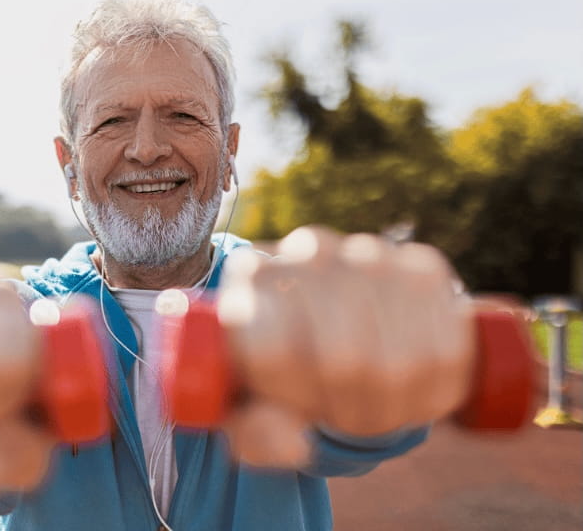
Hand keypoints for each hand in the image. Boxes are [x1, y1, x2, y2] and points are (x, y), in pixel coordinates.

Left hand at [217, 226, 473, 466]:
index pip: (276, 351)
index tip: (298, 413)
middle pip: (345, 360)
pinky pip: (449, 347)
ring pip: (401, 360)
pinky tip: (413, 392)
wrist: (323, 318)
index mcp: (250, 277)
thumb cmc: (274, 369)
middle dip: (349, 412)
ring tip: (372, 405)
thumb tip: (295, 445)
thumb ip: (255, 434)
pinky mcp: (423, 265)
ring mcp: (370, 252)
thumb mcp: (246, 409)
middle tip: (340, 418)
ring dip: (393, 407)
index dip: (296, 401)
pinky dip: (436, 391)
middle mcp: (309, 251)